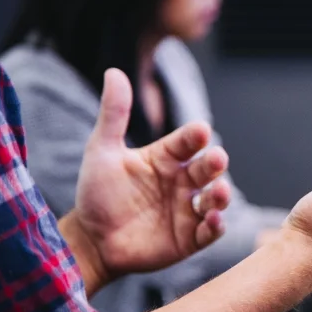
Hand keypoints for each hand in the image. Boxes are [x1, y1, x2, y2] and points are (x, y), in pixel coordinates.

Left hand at [62, 69, 231, 292]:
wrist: (90, 240)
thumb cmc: (97, 194)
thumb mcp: (102, 151)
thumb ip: (114, 114)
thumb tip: (114, 71)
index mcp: (166, 158)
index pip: (187, 142)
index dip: (195, 136)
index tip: (200, 130)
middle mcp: (182, 181)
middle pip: (207, 168)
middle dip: (214, 163)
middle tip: (217, 158)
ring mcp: (188, 210)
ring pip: (215, 198)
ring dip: (221, 194)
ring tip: (219, 192)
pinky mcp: (189, 238)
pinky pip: (210, 231)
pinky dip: (216, 225)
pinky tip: (213, 219)